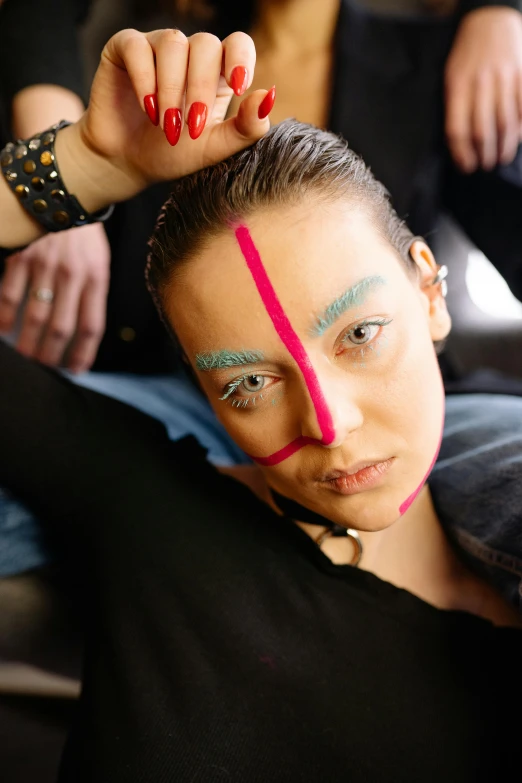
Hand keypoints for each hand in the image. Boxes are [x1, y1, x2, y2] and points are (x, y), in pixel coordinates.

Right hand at [0, 223, 109, 371]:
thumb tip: (82, 328)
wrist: (61, 186)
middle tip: (44, 370)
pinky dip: (5, 316)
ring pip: (35, 316)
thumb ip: (91, 291)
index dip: (83, 352)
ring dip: (27, 342)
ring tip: (25, 358)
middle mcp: (71, 274)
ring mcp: (44, 265)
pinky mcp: (20, 255)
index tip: (76, 370)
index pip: (92, 325)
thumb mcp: (97, 258)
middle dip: (51, 355)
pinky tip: (4, 330)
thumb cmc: (81, 230)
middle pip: (62, 327)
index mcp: (96, 276)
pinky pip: (9, 294)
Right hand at [58, 29, 274, 212]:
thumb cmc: (172, 154)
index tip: (239, 87)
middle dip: (199, 88)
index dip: (240, 57)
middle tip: (190, 127)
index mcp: (217, 73)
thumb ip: (245, 128)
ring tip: (165, 124)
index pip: (238, 44)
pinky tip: (147, 108)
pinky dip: (144, 79)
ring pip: (173, 43)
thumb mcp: (213, 148)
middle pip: (205, 44)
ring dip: (171, 88)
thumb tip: (268, 97)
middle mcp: (189, 54)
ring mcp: (157, 47)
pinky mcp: (124, 49)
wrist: (127, 164)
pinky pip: (137, 47)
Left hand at [445, 7, 521, 172]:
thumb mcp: (451, 76)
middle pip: (483, 130)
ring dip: (505, 146)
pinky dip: (521, 127)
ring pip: (505, 122)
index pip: (457, 129)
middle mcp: (480, 82)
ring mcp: (504, 77)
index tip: (466, 166)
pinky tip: (518, 138)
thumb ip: (454, 106)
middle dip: (484, 155)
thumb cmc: (467, 54)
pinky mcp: (521, 73)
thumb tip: (459, 143)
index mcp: (457, 85)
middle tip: (485, 166)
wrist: (490, 19)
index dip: (461, 153)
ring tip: (502, 158)